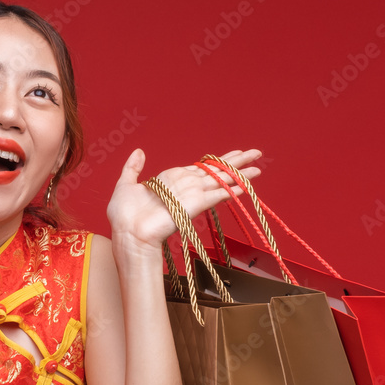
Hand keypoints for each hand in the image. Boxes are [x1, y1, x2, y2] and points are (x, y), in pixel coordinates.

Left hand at [106, 148, 261, 253]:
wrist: (127, 233)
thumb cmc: (124, 216)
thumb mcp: (125, 185)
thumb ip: (133, 168)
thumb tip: (139, 151)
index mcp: (171, 180)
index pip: (200, 167)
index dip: (218, 160)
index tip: (232, 154)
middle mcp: (185, 187)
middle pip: (216, 172)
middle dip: (236, 162)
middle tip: (256, 153)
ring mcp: (191, 196)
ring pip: (221, 181)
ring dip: (240, 174)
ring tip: (259, 167)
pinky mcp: (194, 205)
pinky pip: (216, 195)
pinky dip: (231, 190)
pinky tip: (246, 185)